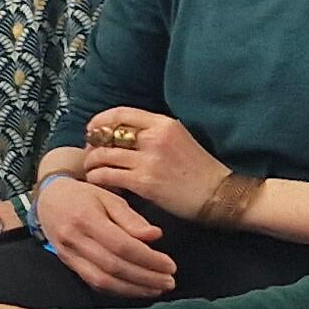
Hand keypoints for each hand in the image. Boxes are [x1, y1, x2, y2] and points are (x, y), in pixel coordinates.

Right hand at [37, 171, 177, 297]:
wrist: (48, 200)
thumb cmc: (83, 196)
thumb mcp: (108, 197)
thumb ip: (131, 218)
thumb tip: (155, 236)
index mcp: (86, 219)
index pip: (122, 245)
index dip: (148, 259)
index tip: (169, 265)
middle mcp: (75, 240)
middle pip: (114, 266)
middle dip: (145, 278)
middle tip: (169, 281)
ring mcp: (69, 255)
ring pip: (102, 280)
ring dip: (133, 289)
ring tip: (156, 289)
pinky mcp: (69, 265)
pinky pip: (93, 283)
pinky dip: (117, 290)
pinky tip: (135, 290)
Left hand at [79, 106, 231, 222]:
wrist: (220, 195)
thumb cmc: (201, 169)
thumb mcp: (180, 138)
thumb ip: (155, 132)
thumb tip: (126, 132)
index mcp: (164, 123)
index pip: (121, 113)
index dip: (101, 120)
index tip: (93, 129)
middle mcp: (155, 137)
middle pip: (108, 133)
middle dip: (93, 143)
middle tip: (89, 152)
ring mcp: (148, 160)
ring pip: (104, 155)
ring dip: (92, 162)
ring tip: (91, 169)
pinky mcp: (144, 182)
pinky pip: (108, 176)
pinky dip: (98, 178)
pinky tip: (98, 181)